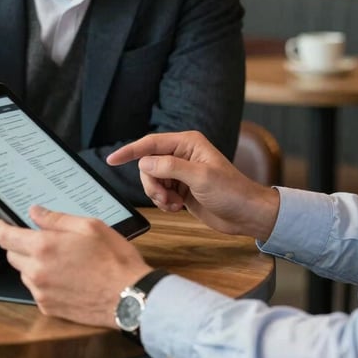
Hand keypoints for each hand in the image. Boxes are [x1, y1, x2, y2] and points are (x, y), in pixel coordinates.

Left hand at [0, 205, 151, 326]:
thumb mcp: (90, 226)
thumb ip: (57, 219)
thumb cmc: (113, 258)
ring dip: (33, 263)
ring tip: (61, 258)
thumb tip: (35, 212)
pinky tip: (66, 276)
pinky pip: (37, 290)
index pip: (6, 237)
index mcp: (44, 247)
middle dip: (20, 244)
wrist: (127, 296)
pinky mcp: (48, 308)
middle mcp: (36, 271)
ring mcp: (41, 292)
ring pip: (24, 273)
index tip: (3, 223)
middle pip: (12, 255)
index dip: (1, 228)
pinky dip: (44, 281)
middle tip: (42, 238)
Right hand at [107, 131, 279, 240]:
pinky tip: (178, 207)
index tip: (112, 159)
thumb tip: (144, 162)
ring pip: (151, 180)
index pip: (151, 143)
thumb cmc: (231, 191)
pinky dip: (163, 202)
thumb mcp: (200, 178)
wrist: (246, 214)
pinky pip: (159, 192)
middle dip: (151, 183)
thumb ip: (170, 168)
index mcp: (188, 143)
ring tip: (174, 204)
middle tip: (165, 198)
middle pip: (148, 164)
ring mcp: (181, 172)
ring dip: (157, 195)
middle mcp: (182, 154)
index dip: (130, 151)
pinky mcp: (181, 188)